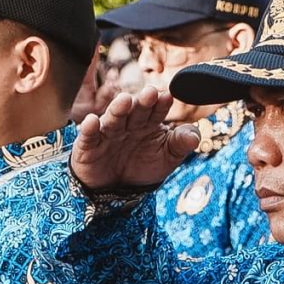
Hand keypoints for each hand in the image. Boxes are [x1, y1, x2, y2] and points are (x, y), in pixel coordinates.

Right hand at [71, 85, 192, 193]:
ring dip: (118, 109)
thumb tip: (194, 136)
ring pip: (113, 118)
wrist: (116, 190)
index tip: (168, 96)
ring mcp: (108, 133)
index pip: (156, 110)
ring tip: (125, 100)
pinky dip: (88, 128)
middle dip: (142, 102)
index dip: (161, 104)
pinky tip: (91, 121)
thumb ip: (180, 144)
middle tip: (151, 92)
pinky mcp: (88, 145)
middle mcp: (128, 124)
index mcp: (148, 122)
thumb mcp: (166, 158)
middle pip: (136, 110)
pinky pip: (88, 136)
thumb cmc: (143, 166)